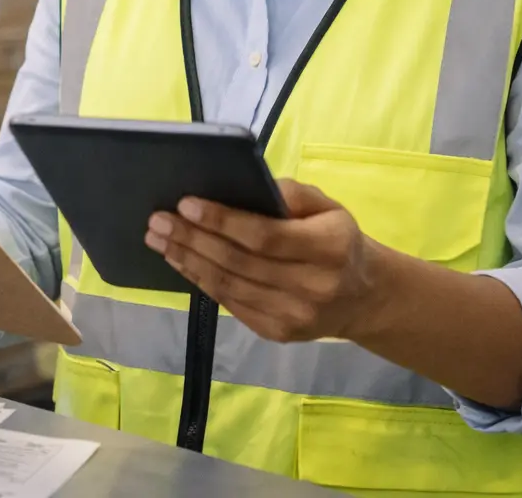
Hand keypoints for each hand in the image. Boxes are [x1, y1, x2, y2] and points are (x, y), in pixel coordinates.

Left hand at [144, 179, 384, 342]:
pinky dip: (200, 281)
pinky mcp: (278, 332)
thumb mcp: (328, 206)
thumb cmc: (337, 240)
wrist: (363, 297)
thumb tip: (243, 188)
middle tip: (157, 220)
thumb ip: (290, 194)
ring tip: (158, 239)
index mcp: (329, 248)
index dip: (222, 221)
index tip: (186, 204)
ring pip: (229, 285)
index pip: (264, 236)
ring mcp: (295, 315)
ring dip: (187, 260)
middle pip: (238, 262)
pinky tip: (180, 261)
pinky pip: (230, 304)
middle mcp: (313, 286)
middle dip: (192, 239)